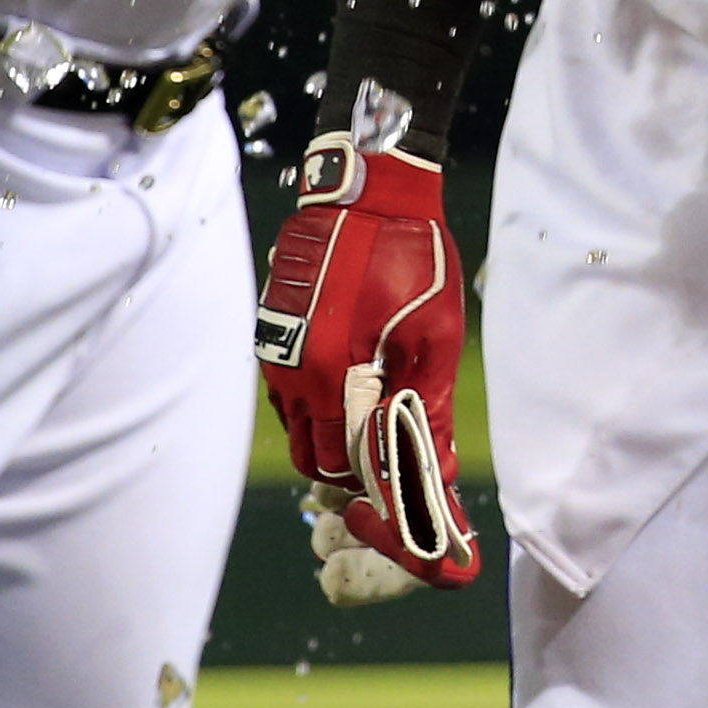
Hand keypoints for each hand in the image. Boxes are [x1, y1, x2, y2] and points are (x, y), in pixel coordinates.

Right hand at [254, 134, 482, 589]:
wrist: (363, 188)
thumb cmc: (410, 256)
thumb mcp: (435, 335)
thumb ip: (427, 408)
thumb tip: (436, 473)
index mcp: (341, 378)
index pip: (357, 470)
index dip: (388, 502)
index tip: (418, 518)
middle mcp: (298, 375)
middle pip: (320, 464)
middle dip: (360, 479)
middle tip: (401, 470)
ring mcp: (278, 357)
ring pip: (299, 436)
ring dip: (336, 448)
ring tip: (382, 430)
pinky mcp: (271, 338)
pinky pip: (288, 402)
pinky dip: (317, 416)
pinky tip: (355, 394)